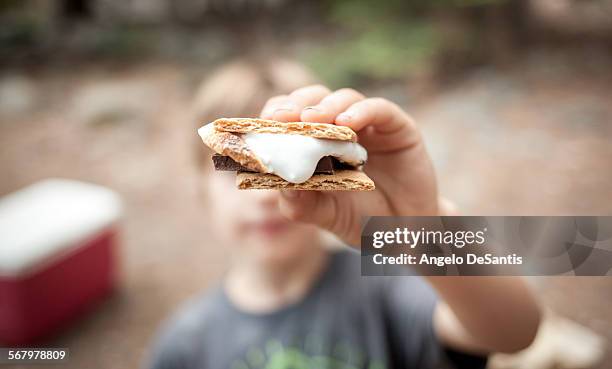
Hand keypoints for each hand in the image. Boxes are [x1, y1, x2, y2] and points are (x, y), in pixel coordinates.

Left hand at [260, 85, 439, 246]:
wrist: (405, 234)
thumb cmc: (362, 220)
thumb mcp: (326, 216)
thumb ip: (302, 204)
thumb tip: (281, 186)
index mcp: (317, 143)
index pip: (291, 117)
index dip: (276, 115)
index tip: (264, 124)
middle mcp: (342, 128)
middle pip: (314, 99)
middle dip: (296, 104)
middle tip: (283, 117)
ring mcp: (370, 126)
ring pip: (345, 98)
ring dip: (326, 106)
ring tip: (312, 119)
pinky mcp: (398, 127)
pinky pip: (380, 109)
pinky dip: (362, 111)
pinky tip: (347, 123)